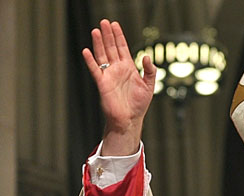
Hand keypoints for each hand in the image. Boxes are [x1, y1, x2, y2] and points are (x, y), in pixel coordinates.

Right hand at [82, 19, 155, 155]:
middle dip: (108, 35)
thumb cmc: (139, 104)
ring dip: (99, 43)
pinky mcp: (102, 84)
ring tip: (96, 31)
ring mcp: (109, 75)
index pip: (122, 48)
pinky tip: (87, 51)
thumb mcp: (150, 86)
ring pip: (102, 56)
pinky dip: (90, 61)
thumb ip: (150, 71)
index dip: (119, 36)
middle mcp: (117, 69)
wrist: (130, 119)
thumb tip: (146, 56)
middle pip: (111, 48)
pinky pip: (95, 70)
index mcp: (128, 68)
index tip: (115, 25)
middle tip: (104, 22)